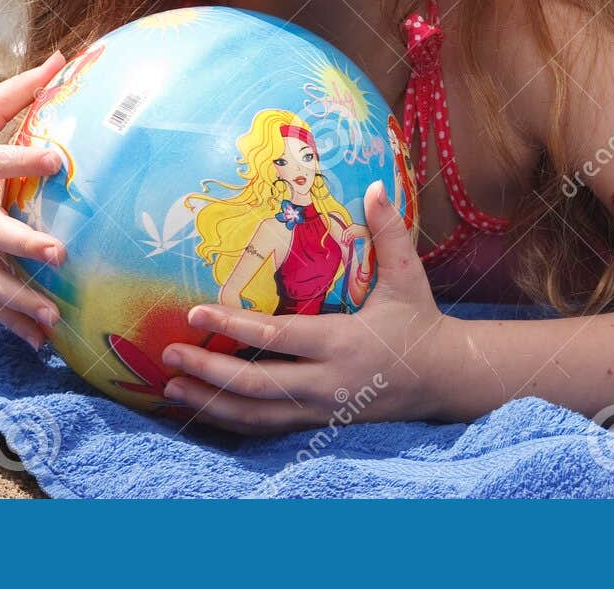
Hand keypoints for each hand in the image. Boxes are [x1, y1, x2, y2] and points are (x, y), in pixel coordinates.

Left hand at [160, 179, 451, 433]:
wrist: (444, 380)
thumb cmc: (420, 322)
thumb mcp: (408, 277)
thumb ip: (389, 233)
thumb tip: (374, 186)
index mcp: (344, 343)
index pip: (277, 337)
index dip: (234, 326)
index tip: (195, 313)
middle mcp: (327, 382)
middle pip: (257, 385)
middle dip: (209, 373)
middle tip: (169, 355)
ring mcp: (320, 409)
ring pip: (256, 415)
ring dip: (210, 405)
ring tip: (169, 390)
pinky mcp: (317, 422)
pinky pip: (267, 427)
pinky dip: (231, 421)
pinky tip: (202, 410)